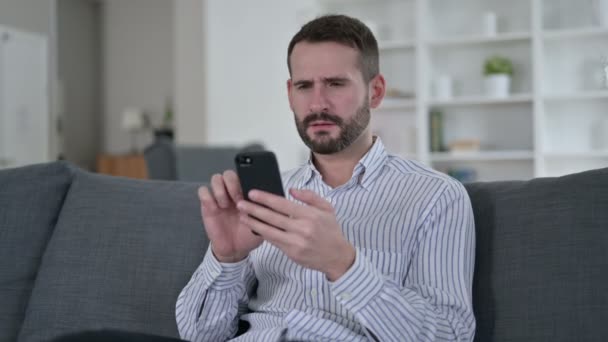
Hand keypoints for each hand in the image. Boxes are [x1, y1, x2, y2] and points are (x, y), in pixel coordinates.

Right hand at [198, 170, 262, 262]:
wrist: (235, 250)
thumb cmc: (249, 235)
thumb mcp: (262, 223)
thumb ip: (264, 210)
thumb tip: (269, 199)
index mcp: (246, 193)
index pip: (244, 175)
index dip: (246, 180)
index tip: (250, 194)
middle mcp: (232, 192)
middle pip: (229, 173)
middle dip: (233, 184)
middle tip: (237, 200)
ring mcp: (219, 198)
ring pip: (216, 178)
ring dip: (220, 190)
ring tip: (225, 205)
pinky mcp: (207, 205)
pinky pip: (203, 191)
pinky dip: (208, 197)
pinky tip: (215, 209)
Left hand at [237, 188, 354, 280]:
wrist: (337, 257)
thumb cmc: (331, 231)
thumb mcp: (326, 208)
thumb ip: (309, 196)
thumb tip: (291, 190)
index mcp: (310, 215)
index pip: (283, 204)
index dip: (266, 198)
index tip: (253, 193)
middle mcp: (302, 229)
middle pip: (272, 217)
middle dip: (254, 209)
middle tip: (241, 203)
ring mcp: (296, 242)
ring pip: (270, 231)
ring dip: (254, 223)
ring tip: (242, 216)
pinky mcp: (292, 253)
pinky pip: (274, 241)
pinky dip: (263, 234)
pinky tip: (254, 227)